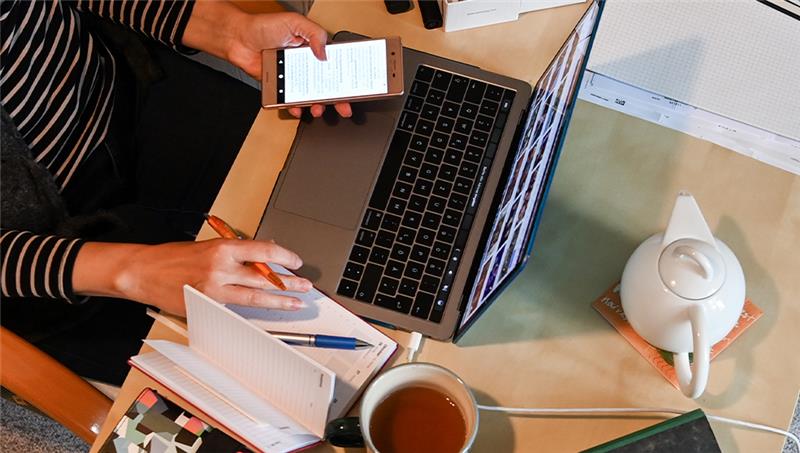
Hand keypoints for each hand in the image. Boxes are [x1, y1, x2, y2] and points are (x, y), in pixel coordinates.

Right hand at [73, 239, 312, 315]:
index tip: (296, 262)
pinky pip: (235, 309)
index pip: (263, 251)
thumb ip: (235, 253)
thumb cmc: (174, 257)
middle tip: (305, 286)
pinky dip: (252, 310)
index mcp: (223, 248)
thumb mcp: (208, 246)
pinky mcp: (207, 306)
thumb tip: (262, 258)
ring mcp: (215, 290)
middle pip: (264, 277)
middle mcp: (221, 268)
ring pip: (255, 297)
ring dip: (279, 300)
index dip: (284, 258)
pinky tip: (266, 312)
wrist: (143, 271)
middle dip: (288, 283)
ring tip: (295, 302)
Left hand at [183, 4, 350, 117]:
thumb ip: (314, 33)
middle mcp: (304, 64)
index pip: (334, 65)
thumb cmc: (263, 26)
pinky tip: (298, 109)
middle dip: (337, 98)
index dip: (345, 76)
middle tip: (344, 107)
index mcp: (312, 49)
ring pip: (310, 96)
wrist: (238, 39)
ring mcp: (293, 77)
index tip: (354, 86)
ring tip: (318, 109)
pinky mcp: (281, 87)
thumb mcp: (294, 22)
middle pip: (326, 85)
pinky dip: (295, 108)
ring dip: (317, 105)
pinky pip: (290, 101)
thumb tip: (324, 53)